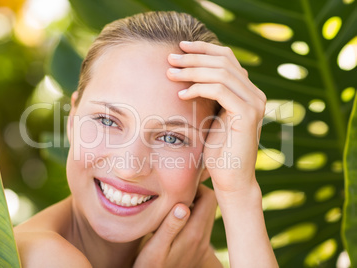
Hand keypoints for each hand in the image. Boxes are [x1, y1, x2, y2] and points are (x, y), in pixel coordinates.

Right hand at [133, 185, 219, 267]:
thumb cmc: (149, 267)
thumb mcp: (154, 248)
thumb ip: (169, 227)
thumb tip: (183, 205)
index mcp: (194, 234)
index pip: (209, 198)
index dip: (196, 186)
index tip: (178, 185)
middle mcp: (203, 238)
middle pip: (211, 203)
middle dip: (196, 192)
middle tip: (176, 191)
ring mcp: (202, 243)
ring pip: (207, 212)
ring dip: (194, 203)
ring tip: (173, 202)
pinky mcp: (198, 248)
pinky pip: (201, 223)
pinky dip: (192, 214)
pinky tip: (174, 216)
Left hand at [167, 41, 266, 192]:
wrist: (230, 179)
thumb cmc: (217, 151)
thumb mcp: (211, 116)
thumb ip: (208, 95)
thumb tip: (189, 75)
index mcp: (247, 90)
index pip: (227, 58)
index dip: (203, 48)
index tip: (180, 47)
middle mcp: (255, 93)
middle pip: (223, 61)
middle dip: (194, 57)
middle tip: (170, 58)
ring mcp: (254, 103)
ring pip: (221, 73)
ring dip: (192, 70)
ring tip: (170, 73)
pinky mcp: (247, 114)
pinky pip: (219, 90)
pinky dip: (198, 88)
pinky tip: (181, 94)